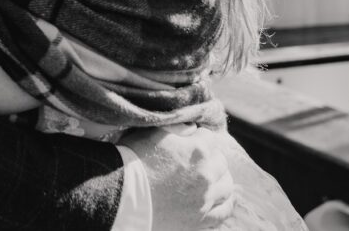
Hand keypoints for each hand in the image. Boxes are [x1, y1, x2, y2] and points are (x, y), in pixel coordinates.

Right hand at [120, 124, 234, 228]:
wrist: (122, 194)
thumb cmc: (133, 160)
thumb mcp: (153, 133)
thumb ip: (177, 128)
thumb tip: (192, 129)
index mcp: (198, 149)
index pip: (210, 138)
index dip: (199, 138)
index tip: (191, 141)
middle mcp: (207, 174)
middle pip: (221, 162)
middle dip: (212, 159)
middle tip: (197, 161)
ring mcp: (206, 198)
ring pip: (227, 187)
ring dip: (220, 180)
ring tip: (209, 180)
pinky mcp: (201, 219)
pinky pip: (224, 211)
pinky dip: (223, 204)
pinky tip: (215, 200)